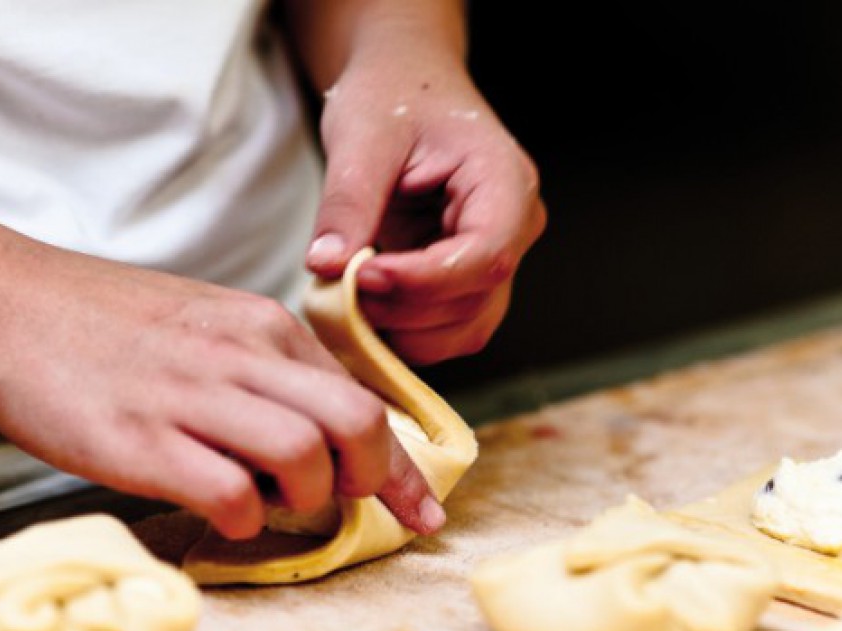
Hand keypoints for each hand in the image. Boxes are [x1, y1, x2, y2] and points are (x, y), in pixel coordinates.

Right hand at [0, 245, 444, 538]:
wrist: (5, 304)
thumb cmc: (108, 323)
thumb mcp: (208, 321)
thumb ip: (268, 367)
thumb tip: (322, 429)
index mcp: (263, 326)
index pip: (362, 397)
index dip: (399, 465)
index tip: (420, 510)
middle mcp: (240, 355)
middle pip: (355, 422)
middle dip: (370, 478)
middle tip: (339, 499)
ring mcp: (191, 397)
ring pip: (305, 454)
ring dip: (305, 496)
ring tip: (270, 498)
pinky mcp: (141, 441)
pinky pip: (229, 493)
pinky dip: (242, 516)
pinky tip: (221, 509)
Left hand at [304, 35, 545, 364]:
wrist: (404, 87)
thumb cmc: (393, 96)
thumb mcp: (361, 136)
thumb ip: (348, 203)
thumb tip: (326, 267)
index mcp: (506, 183)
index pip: (486, 256)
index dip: (423, 282)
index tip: (361, 277)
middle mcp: (514, 229)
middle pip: (474, 303)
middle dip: (402, 310)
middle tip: (336, 290)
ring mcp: (493, 261)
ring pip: (464, 330)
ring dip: (401, 331)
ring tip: (344, 300)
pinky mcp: (465, 283)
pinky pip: (445, 330)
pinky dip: (402, 333)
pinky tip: (360, 309)